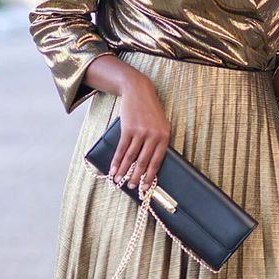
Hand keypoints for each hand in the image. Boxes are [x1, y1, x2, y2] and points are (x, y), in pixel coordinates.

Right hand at [109, 74, 170, 191]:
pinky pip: (122, 149)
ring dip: (123, 171)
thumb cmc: (150, 111)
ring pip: (131, 157)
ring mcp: (140, 132)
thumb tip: (150, 165)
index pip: (157, 162)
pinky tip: (113, 169)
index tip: (145, 187)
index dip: (150, 176)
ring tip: (118, 181)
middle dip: (136, 177)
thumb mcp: (160, 125)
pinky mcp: (128, 129)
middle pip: (143, 162)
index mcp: (164, 137)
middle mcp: (153, 136)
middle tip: (131, 187)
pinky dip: (116, 160)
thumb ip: (157, 142)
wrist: (139, 91)